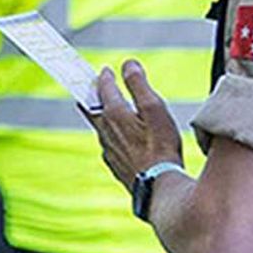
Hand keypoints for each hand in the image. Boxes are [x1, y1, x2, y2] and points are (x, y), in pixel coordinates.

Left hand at [86, 60, 185, 188]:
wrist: (158, 188)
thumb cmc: (160, 147)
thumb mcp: (154, 109)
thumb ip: (139, 84)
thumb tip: (127, 64)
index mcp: (114, 114)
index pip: (104, 88)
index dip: (105, 76)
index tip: (106, 70)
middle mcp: (106, 131)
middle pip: (91, 107)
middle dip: (92, 94)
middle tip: (91, 86)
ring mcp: (108, 149)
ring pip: (100, 127)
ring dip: (102, 115)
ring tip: (106, 109)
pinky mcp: (115, 164)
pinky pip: (107, 144)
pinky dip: (110, 135)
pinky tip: (118, 139)